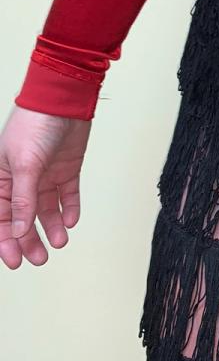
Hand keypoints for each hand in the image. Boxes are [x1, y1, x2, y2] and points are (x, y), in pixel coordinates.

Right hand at [0, 104, 90, 269]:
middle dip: (30, 240)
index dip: (6, 241)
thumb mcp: (25, 164)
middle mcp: (22, 179)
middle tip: (40, 258)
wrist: (64, 99)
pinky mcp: (66, 169)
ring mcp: (45, 174)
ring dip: (52, 227)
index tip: (15, 261)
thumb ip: (23, 199)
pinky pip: (67, 195)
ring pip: (45, 210)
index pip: (2, 217)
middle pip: (24, 218)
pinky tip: (71, 221)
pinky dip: (69, 209)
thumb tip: (19, 231)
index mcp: (2, 178)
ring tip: (60, 242)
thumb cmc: (35, 124)